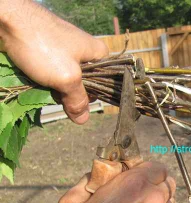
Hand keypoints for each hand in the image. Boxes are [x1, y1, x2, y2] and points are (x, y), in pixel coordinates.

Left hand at [0, 0, 108, 123]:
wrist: (8, 18)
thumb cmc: (44, 46)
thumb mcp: (66, 78)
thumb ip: (77, 100)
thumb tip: (83, 119)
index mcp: (99, 54)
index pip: (104, 84)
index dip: (91, 96)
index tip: (76, 100)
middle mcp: (85, 51)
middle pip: (83, 83)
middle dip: (69, 92)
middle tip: (56, 90)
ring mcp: (66, 50)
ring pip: (65, 79)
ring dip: (54, 87)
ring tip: (42, 82)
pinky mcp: (49, 50)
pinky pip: (51, 71)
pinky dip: (44, 79)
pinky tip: (35, 78)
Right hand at [48, 162, 174, 202]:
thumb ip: (86, 180)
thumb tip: (97, 172)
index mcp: (135, 184)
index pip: (155, 165)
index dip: (144, 169)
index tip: (133, 175)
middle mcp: (155, 198)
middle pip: (165, 180)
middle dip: (153, 182)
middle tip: (136, 192)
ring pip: (168, 199)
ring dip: (157, 200)